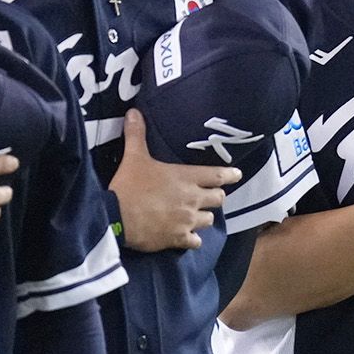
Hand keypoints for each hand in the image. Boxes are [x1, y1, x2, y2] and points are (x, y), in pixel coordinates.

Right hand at [111, 110, 237, 251]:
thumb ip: (137, 135)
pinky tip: (187, 237)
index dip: (230, 175)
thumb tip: (134, 112)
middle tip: (209, 195)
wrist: (116, 217)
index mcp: (186, 178)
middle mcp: (193, 199)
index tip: (237, 175)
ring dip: (204, 217)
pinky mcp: (179, 239)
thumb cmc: (128, 186)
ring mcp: (188, 221)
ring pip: (209, 220)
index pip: (218, 175)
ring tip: (196, 215)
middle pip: (219, 199)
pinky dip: (193, 239)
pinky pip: (196, 242)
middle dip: (216, 196)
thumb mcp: (134, 157)